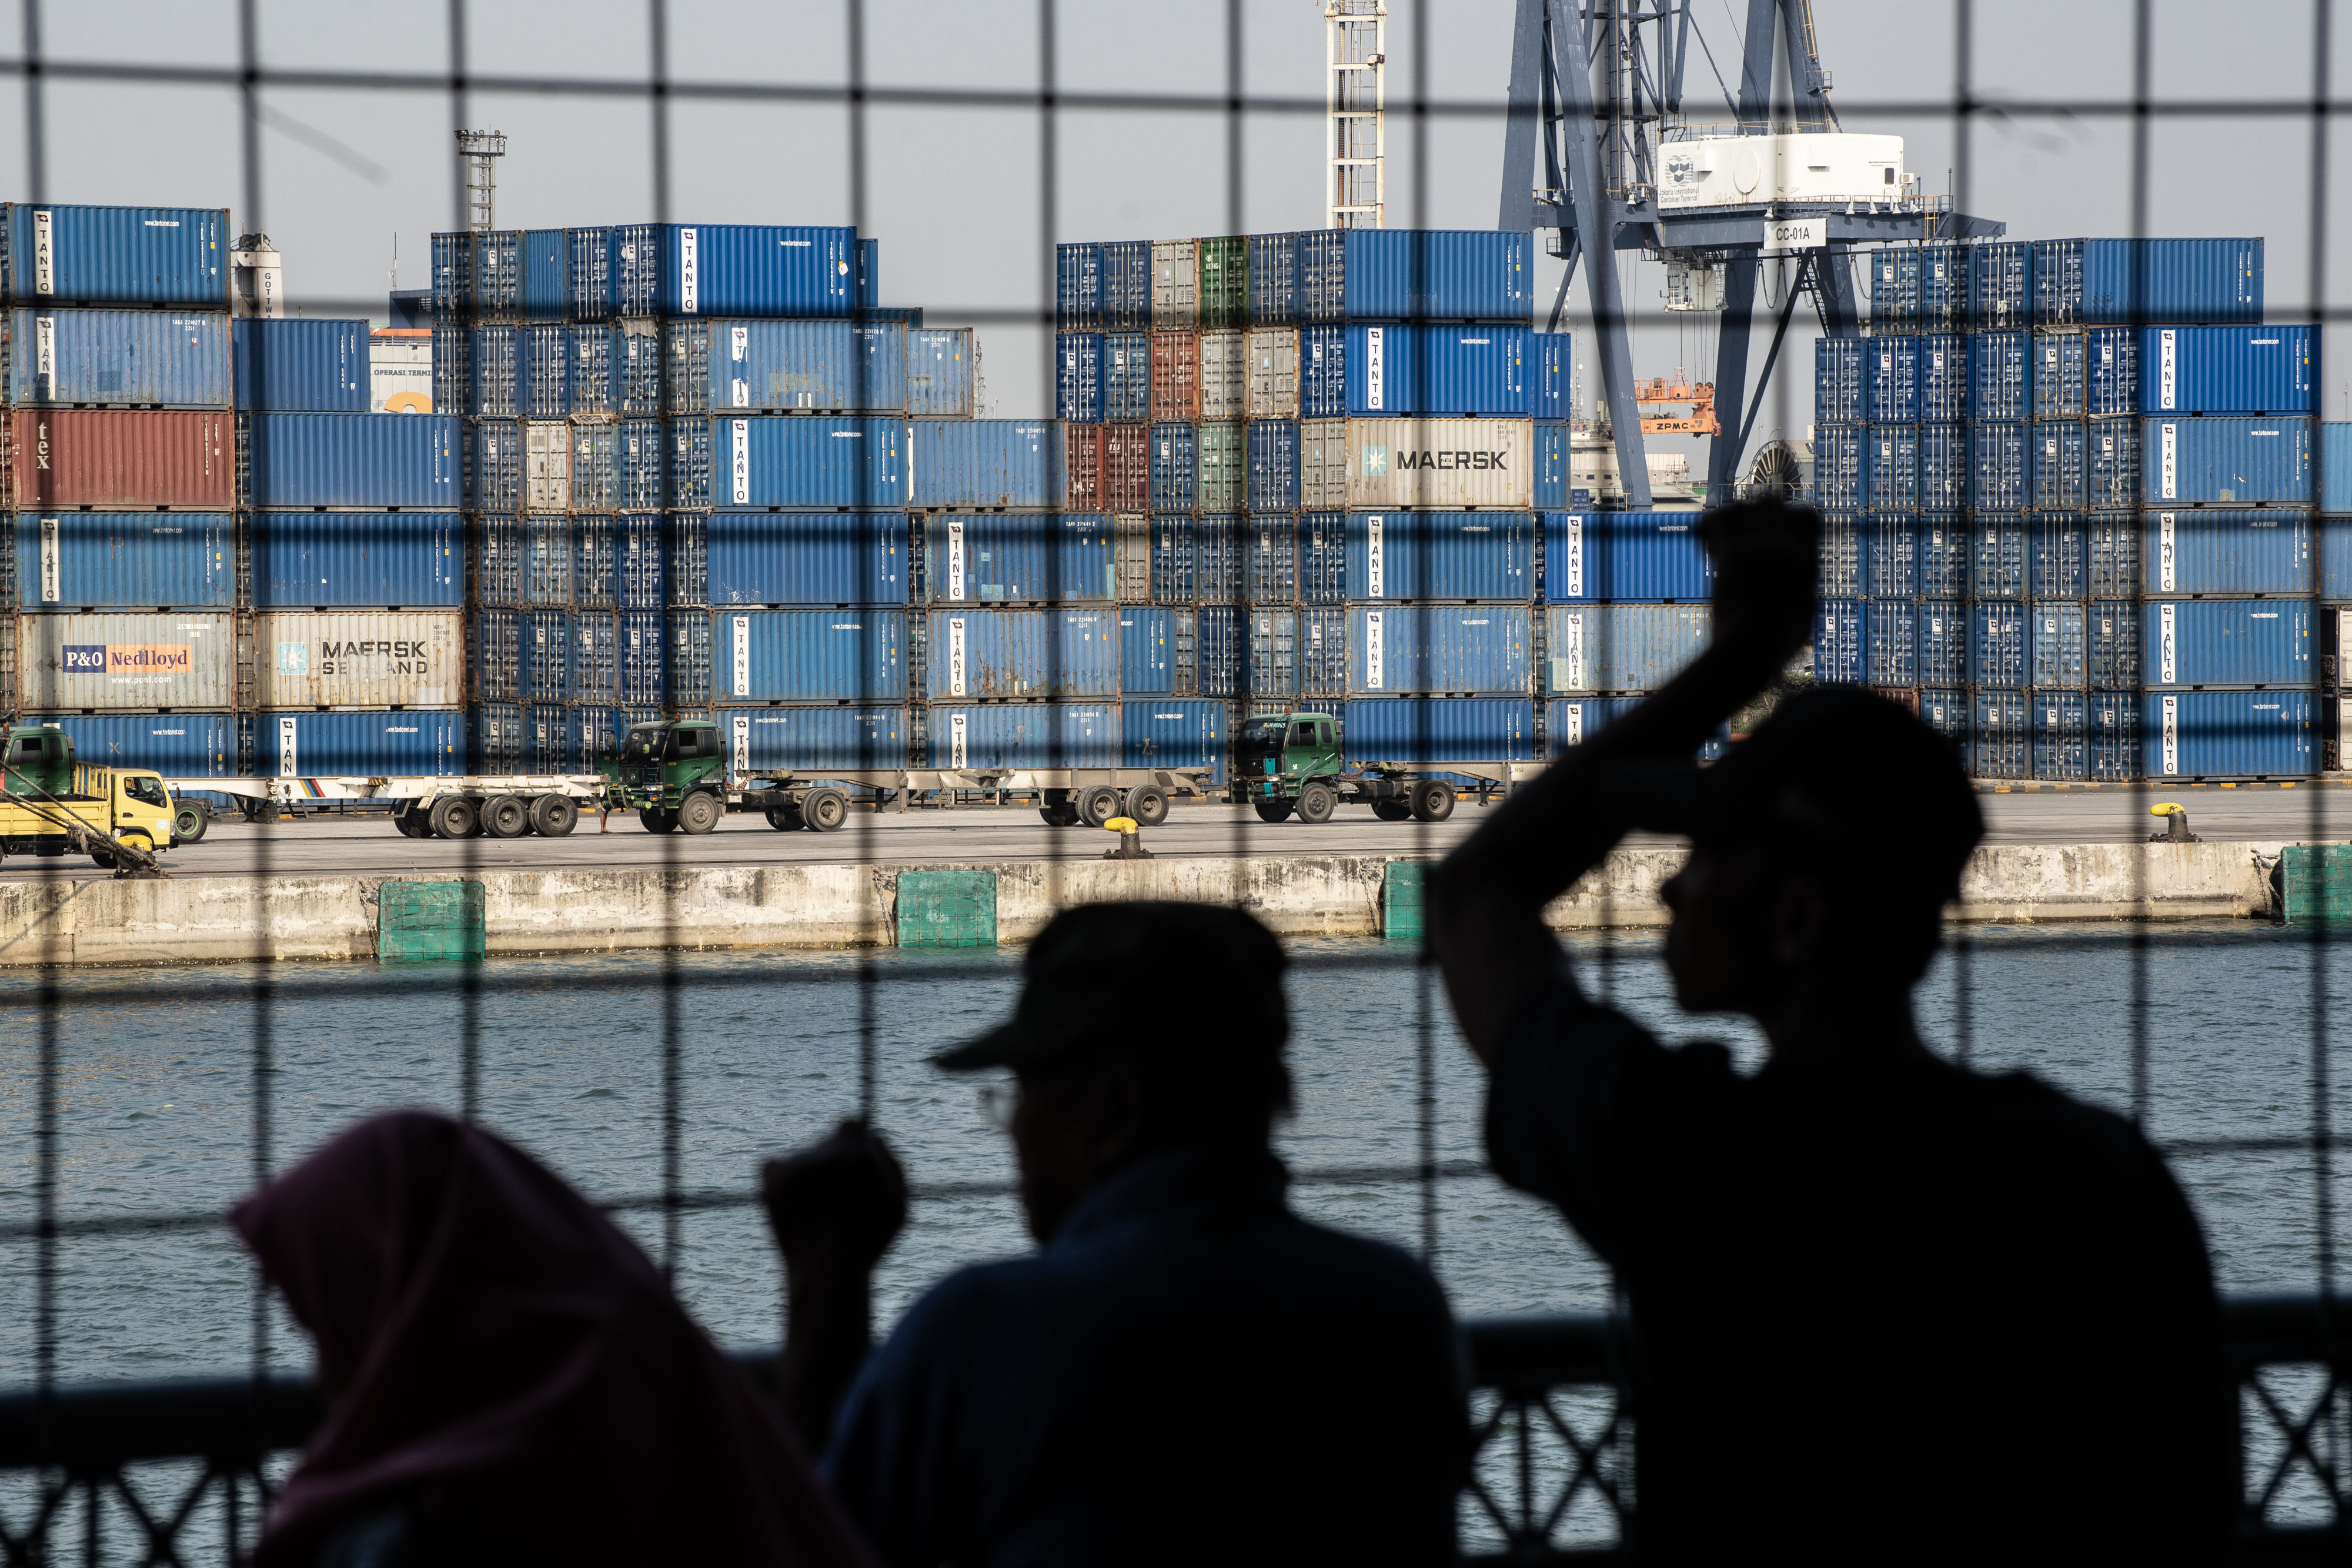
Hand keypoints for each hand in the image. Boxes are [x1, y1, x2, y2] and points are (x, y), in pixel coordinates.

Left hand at [762, 1119, 907, 1277]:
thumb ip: (891, 1164)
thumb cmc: (867, 1243)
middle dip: (831, 1161)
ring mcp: (799, 1163)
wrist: (827, 1272)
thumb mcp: (897, 1204)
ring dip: (808, 1175)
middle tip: (832, 1194)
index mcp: (861, 1153)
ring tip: (814, 1212)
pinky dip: (778, 1182)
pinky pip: (772, 1166)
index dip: (851, 1145)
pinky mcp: (774, 1177)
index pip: (851, 1126)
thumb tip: (873, 1135)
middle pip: (827, 1142)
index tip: (849, 1163)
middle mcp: (829, 1150)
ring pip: (802, 1157)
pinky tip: (790, 1206)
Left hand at [1698, 498, 1818, 673]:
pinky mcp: (1734, 553)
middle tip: (1737, 542)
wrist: (1752, 651)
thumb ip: (1801, 593)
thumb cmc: (1773, 647)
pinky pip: (1716, 518)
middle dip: (1752, 516)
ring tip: (1718, 545)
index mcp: (1806, 560)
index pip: (1807, 515)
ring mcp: (1762, 546)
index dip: (1786, 520)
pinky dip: (1706, 528)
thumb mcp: (1801, 618)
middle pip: (1772, 502)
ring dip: (1727, 521)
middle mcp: (1787, 546)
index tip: (1768, 540)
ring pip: (1741, 506)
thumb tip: (1801, 594)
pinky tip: (1703, 549)